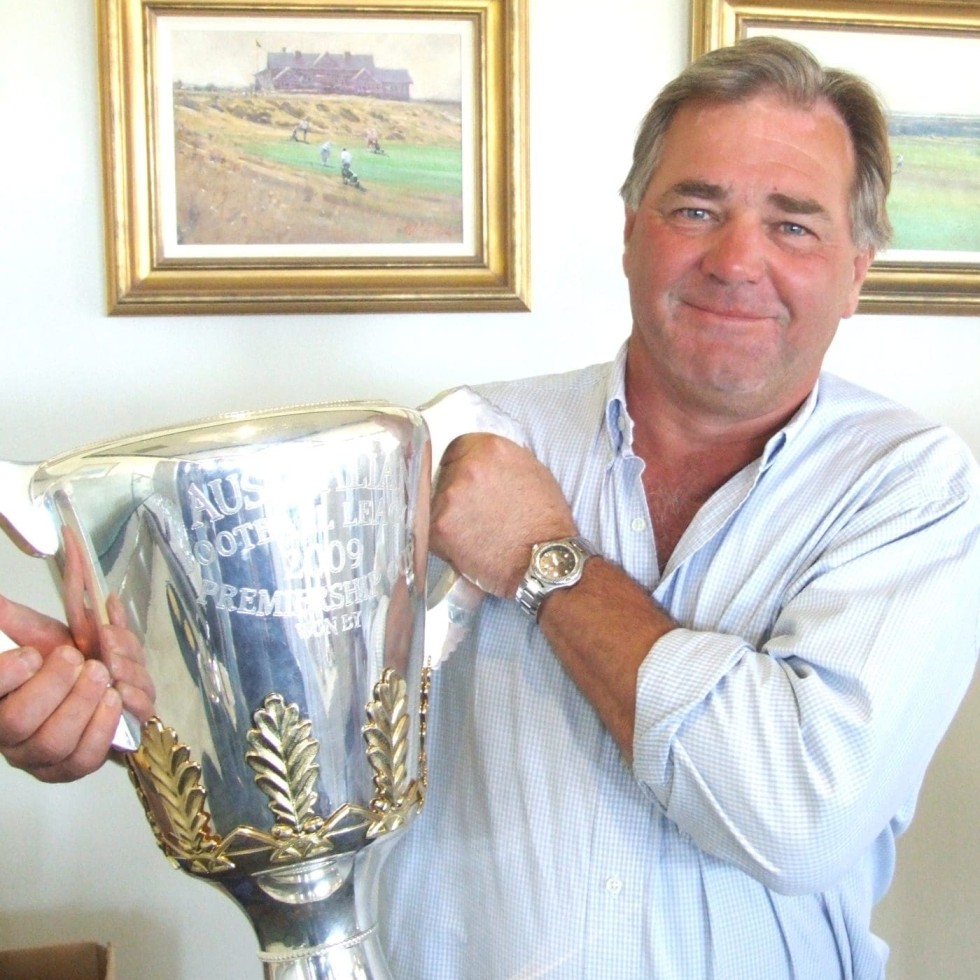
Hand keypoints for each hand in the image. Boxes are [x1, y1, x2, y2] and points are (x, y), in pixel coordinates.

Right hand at [0, 591, 154, 782]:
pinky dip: (104, 727)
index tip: (31, 654)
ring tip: (103, 673)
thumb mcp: (38, 635)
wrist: (99, 683)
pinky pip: (86, 759)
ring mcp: (41, 757)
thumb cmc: (63, 659)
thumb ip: (15, 620)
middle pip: (18, 722)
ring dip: (82, 705)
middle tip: (77, 657)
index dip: (3, 676)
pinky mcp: (75, 766)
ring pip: (55, 743)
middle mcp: (10, 735)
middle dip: (51, 686)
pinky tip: (118, 697)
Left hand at [430, 434, 576, 596]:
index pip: (455, 448)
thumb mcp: (532, 472)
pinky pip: (431, 528)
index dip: (460, 467)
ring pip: (436, 501)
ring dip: (450, 515)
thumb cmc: (545, 520)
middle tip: (476, 512)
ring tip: (475, 531)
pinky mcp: (439, 526)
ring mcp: (450, 496)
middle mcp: (467, 468)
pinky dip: (445, 539)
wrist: (544, 559)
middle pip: (444, 474)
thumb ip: (499, 461)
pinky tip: (467, 545)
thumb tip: (481, 462)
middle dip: (456, 492)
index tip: (465, 482)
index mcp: (489, 448)